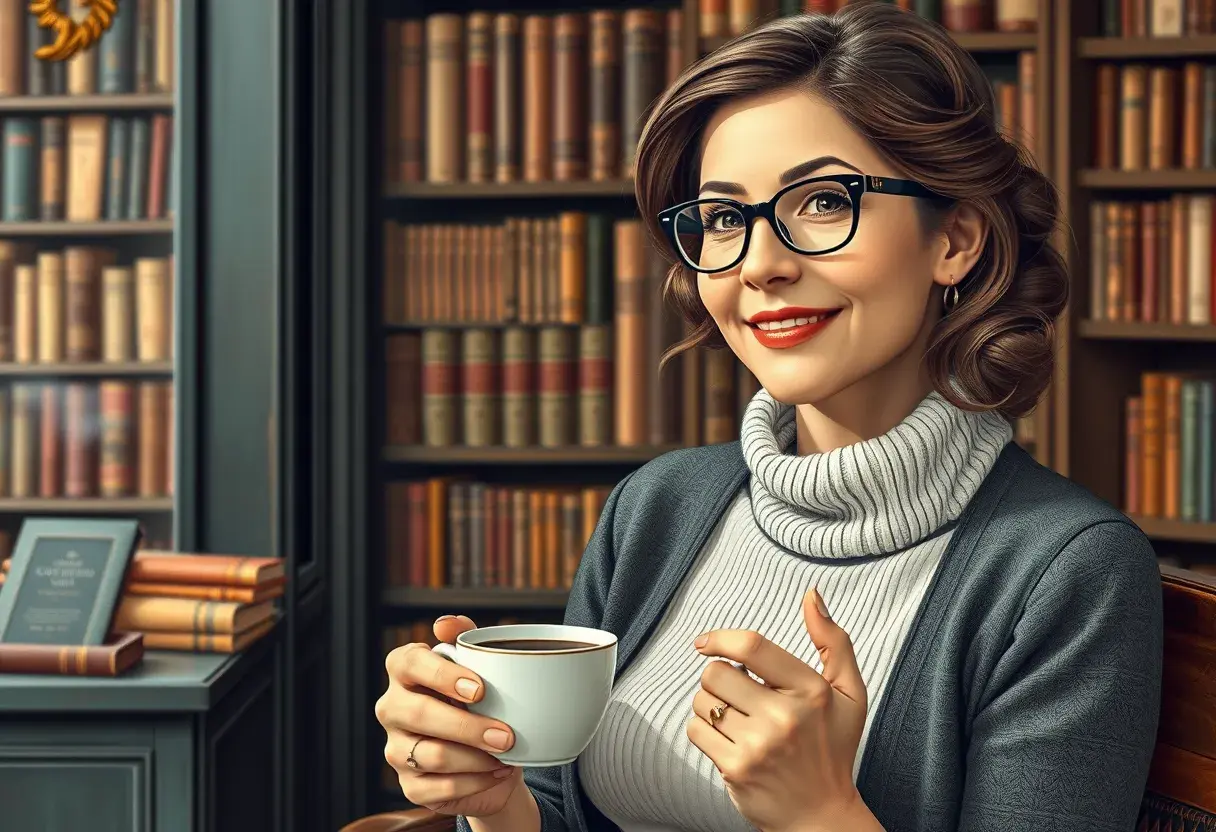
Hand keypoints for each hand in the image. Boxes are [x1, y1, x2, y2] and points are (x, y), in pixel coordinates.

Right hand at [376, 614, 523, 816]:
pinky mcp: (409, 785)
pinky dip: (475, 782)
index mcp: (404, 670)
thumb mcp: (481, 665)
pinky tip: (496, 773)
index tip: (480, 690)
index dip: (442, 675)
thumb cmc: (483, 700)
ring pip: (432, 755)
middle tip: (506, 735)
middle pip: (418, 714)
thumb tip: (446, 623)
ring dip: (476, 758)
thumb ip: (466, 638)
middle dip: (468, 726)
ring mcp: (396, 748)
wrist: (492, 753)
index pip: (409, 663)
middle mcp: (392, 707)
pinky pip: (439, 788)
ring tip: (506, 754)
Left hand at [685, 587, 871, 831]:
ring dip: (712, 705)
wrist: (821, 816)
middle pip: (717, 673)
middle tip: (739, 694)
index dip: (721, 638)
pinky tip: (729, 740)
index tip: (705, 642)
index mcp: (811, 691)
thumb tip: (810, 594)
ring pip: (703, 701)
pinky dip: (705, 730)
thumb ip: (833, 641)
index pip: (752, 647)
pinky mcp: (736, 769)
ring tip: (737, 719)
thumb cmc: (832, 748)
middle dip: (720, 678)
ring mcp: (759, 745)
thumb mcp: (848, 693)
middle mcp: (785, 717)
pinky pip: (696, 730)